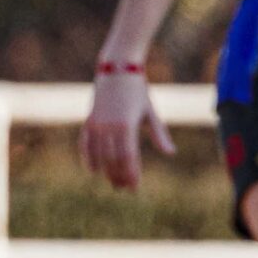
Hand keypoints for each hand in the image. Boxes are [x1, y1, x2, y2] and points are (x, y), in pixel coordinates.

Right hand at [80, 71, 172, 190]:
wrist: (117, 69)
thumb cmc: (138, 90)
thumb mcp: (150, 112)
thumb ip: (159, 134)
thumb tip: (171, 153)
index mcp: (127, 125)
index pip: (128, 157)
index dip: (131, 174)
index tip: (134, 188)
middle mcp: (110, 126)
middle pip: (113, 159)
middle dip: (119, 176)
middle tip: (124, 189)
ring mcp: (97, 123)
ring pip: (99, 154)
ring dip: (106, 171)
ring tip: (113, 182)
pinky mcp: (89, 120)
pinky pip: (85, 144)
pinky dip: (88, 158)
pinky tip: (93, 170)